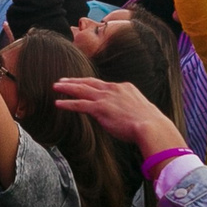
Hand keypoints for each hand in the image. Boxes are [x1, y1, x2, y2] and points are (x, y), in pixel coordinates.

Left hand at [51, 75, 183, 157]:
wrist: (151, 126)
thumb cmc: (150, 123)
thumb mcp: (142, 109)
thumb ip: (131, 108)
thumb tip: (130, 115)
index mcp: (124, 87)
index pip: (103, 84)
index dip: (90, 83)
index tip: (82, 83)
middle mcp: (113, 89)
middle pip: (89, 82)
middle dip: (74, 80)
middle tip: (62, 80)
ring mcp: (105, 98)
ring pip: (81, 90)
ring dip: (67, 88)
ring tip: (55, 87)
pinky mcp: (99, 109)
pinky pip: (79, 104)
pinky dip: (67, 104)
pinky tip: (58, 104)